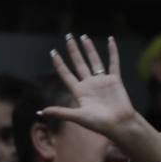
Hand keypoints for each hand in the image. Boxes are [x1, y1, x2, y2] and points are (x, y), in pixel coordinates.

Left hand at [49, 34, 160, 161]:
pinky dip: (112, 51)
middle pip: (78, 63)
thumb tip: (41, 112)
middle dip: (73, 50)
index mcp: (79, 92)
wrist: (119, 125)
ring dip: (89, 48)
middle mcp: (89, 84)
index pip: (66, 74)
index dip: (59, 64)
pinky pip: (113, 63)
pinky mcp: (114, 80)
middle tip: (68, 36)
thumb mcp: (78, 117)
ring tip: (84, 36)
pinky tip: (110, 40)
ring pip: (94, 60)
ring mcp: (102, 81)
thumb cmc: (99, 124)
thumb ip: (61, 112)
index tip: (53, 52)